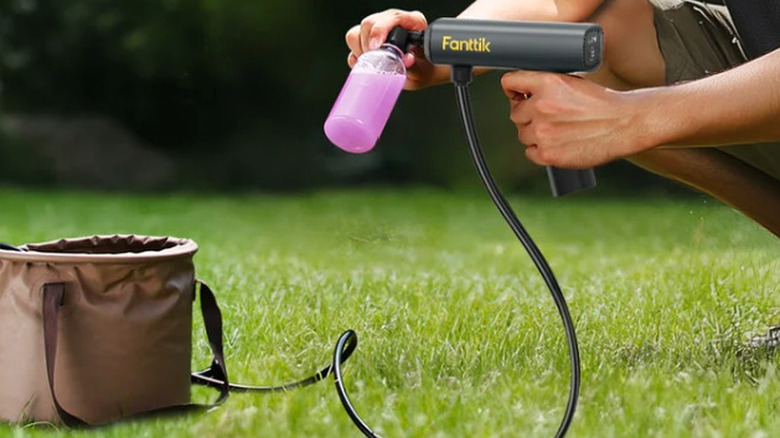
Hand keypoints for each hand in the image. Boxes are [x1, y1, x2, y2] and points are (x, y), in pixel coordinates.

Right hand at [345, 9, 443, 89]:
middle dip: (368, 45)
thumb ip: (414, 63)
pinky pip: (353, 46)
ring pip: (356, 33)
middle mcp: (392, 23)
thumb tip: (406, 58)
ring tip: (373, 63)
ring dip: (360, 51)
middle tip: (376, 61)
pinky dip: (357, 58)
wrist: (425, 73)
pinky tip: (368, 65)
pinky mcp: (368, 42)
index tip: (376, 47)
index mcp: (411, 21)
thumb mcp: (423, 69)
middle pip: (368, 24)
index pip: (390, 17)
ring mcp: (379, 31)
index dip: (380, 31)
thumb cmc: (426, 68)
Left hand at [501, 71, 653, 168]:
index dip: (512, 90)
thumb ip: (547, 86)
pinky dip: (540, 151)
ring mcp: (543, 132)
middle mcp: (541, 106)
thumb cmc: (602, 103)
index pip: (510, 82)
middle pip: (515, 113)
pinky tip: (557, 144)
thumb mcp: (573, 81)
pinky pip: (530, 153)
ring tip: (558, 131)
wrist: (625, 123)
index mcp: (547, 82)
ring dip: (535, 134)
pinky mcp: (548, 153)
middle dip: (528, 115)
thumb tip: (523, 92)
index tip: (516, 95)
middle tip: (548, 118)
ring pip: (523, 134)